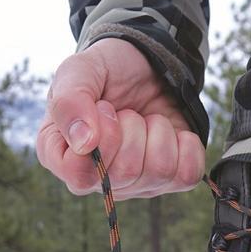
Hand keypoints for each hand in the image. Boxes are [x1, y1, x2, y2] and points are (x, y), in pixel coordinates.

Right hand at [37, 38, 204, 197]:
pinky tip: (170, 132)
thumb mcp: (79, 71)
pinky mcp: (170, 181)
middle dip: (133, 127)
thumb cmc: (107, 73)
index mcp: (63, 158)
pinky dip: (186, 144)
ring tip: (146, 119)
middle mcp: (98, 180)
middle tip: (126, 111)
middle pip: (124, 173)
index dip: (100, 139)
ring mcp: (136, 185)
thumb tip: (85, 142)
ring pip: (159, 171)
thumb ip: (69, 101)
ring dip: (159, 131)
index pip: (80, 176)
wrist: (147, 66)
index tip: (103, 107)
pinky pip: (187, 174)